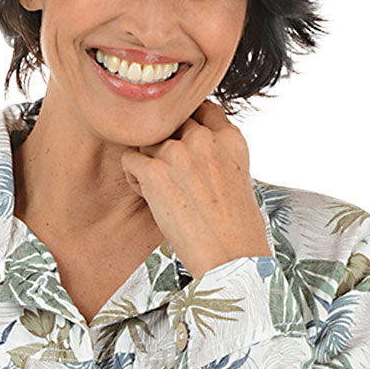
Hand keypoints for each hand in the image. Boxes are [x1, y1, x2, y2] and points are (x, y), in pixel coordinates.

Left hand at [120, 99, 271, 281]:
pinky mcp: (155, 172)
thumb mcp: (239, 179)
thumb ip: (218, 156)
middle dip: (166, 144)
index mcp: (230, 139)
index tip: (184, 146)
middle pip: (171, 123)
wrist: (233, 259)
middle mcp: (205, 139)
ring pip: (147, 141)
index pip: (201, 109)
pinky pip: (130, 159)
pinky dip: (134, 177)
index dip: (188, 126)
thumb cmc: (238, 231)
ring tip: (159, 189)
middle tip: (171, 174)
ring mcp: (179, 153)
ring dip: (148, 161)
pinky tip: (147, 196)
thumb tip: (196, 154)